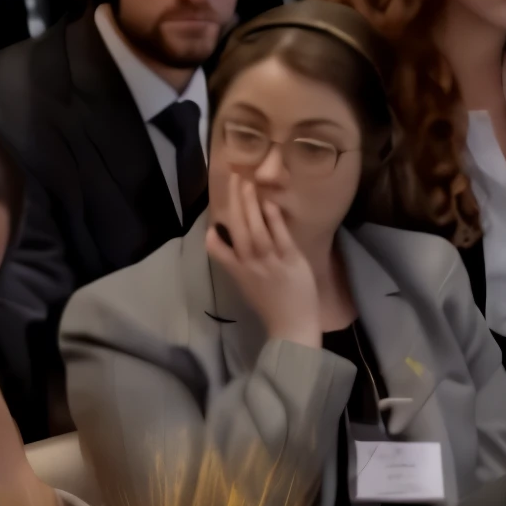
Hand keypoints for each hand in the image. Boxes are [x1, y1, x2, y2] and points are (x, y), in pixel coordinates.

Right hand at [206, 171, 320, 346]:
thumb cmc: (273, 308)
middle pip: (238, 229)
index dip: (212, 233)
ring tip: (247, 183)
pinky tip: (269, 203)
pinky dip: (273, 219)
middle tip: (234, 178)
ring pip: (255, 229)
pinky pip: (279, 236)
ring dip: (250, 205)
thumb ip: (240, 267)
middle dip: (234, 202)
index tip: (212, 218)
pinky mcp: (291, 261)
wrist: (293, 327)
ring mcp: (270, 262)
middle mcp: (250, 265)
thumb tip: (234, 247)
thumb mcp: (250, 289)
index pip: (216, 250)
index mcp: (238, 273)